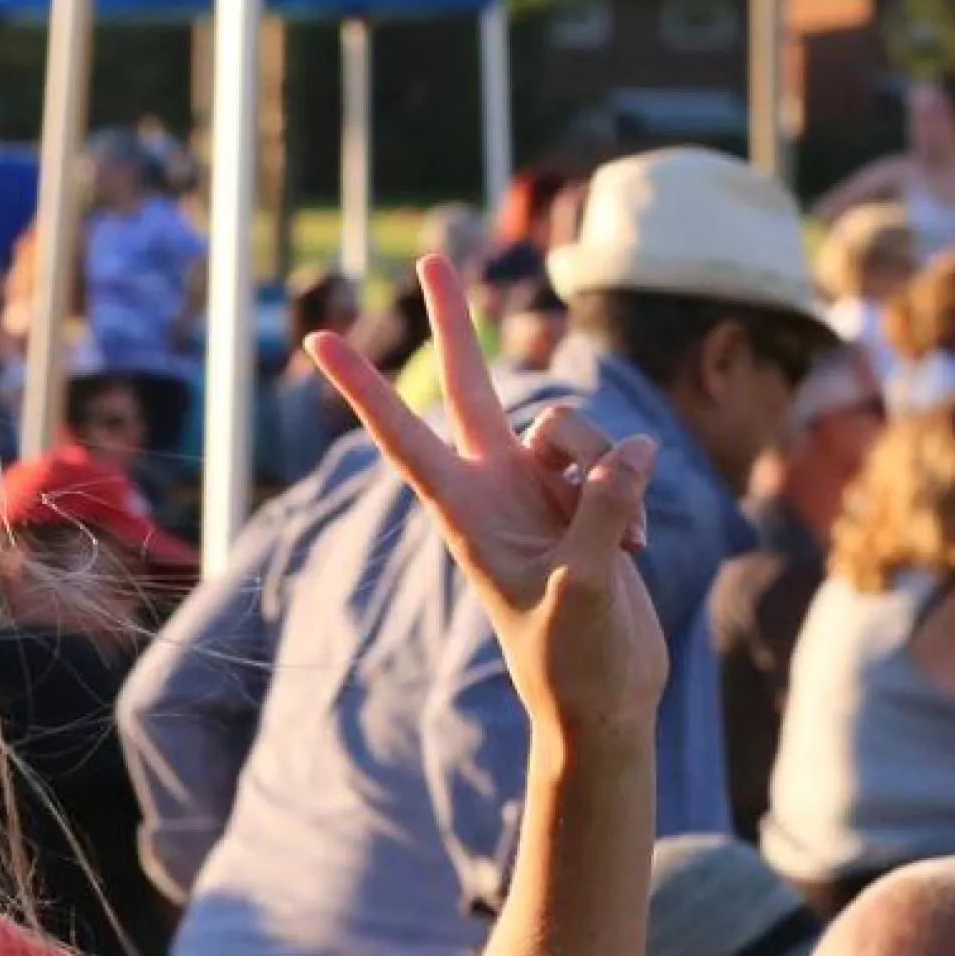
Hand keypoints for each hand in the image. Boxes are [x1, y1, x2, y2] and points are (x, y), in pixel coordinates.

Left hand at [308, 254, 666, 745]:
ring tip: (617, 545)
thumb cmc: (573, 660)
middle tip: (432, 256)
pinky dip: (632, 497)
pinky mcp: (582, 499)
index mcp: (464, 514)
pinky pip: (613, 460)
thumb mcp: (585, 587)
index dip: (365, 388)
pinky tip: (634, 552)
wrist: (604, 699)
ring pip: (571, 429)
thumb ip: (604, 512)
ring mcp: (538, 490)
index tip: (320, 341)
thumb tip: (630, 451)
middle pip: (470, 388)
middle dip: (456, 325)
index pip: (403, 438)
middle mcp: (493, 489)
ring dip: (606, 473)